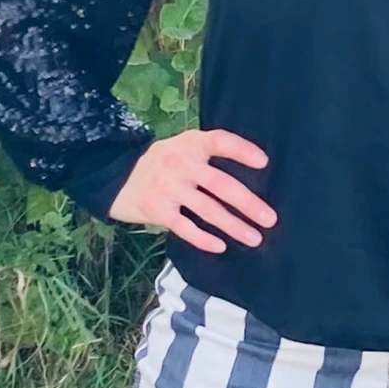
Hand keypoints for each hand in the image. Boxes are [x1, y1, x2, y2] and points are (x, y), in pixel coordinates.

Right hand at [108, 128, 276, 253]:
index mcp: (191, 143)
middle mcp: (180, 163)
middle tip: (270, 218)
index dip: (242, 150)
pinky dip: (204, 239)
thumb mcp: (183, 146)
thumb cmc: (165, 162)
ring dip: (234, 226)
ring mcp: (168, 187)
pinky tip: (221, 246)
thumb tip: (254, 168)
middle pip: (220, 184)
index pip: (220, 142)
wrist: (118, 178)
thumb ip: (208, 152)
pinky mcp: (158, 210)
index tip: (264, 162)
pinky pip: (186, 228)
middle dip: (248, 203)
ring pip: (208, 210)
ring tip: (255, 238)